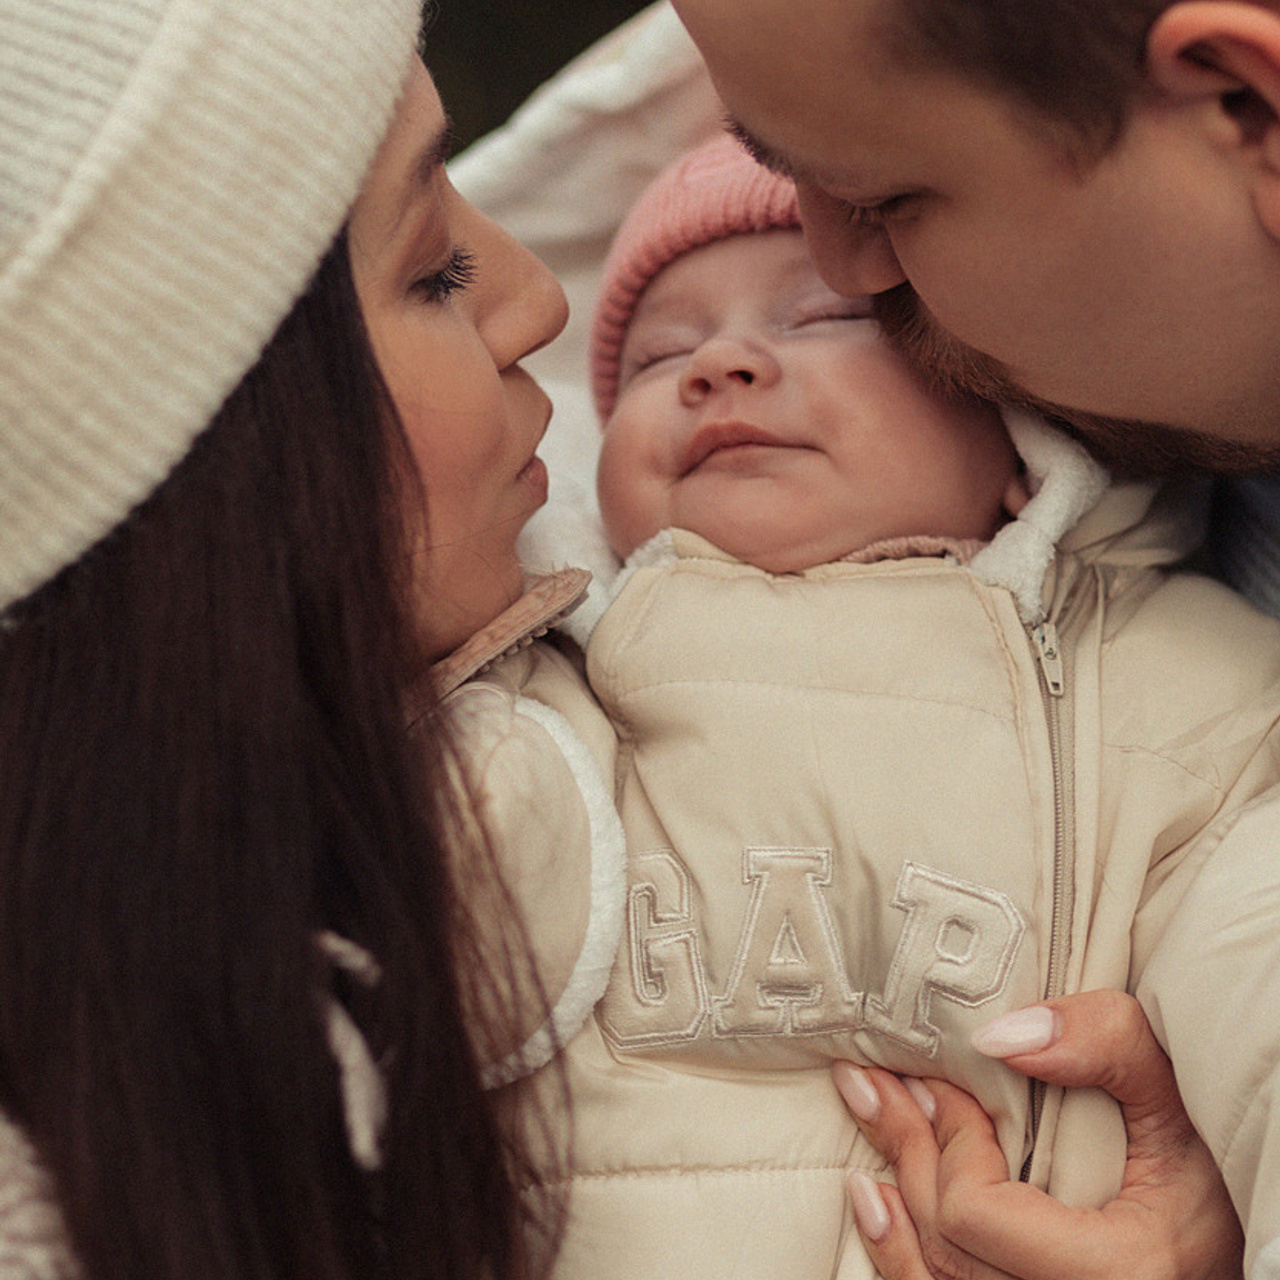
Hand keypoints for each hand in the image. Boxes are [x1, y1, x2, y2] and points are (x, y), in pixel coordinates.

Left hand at [833, 990, 1242, 1279]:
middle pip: (947, 1243)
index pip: (978, 1213)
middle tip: (870, 1080)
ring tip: (865, 1128)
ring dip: (890, 1202)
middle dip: (905, 1148)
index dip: (947, 1139)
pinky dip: (900, 1256)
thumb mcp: (1180, 1098)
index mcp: (1118, 1270)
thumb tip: (998, 1036)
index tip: (935, 1079)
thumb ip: (1110, 1047)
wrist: (1228, 1232)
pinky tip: (877, 1205)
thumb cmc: (1211, 1164)